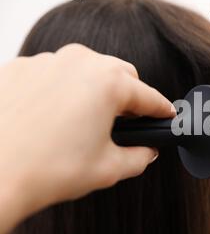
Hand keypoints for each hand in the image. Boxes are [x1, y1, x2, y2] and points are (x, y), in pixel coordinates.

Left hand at [0, 44, 174, 233]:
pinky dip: (62, 90)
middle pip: (121, 74)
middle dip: (130, 97)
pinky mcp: (18, 69)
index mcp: (107, 83)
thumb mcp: (108, 168)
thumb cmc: (45, 170)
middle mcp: (78, 62)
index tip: (167, 115)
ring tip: (86, 122)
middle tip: (127, 123)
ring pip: (86, 70)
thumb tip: (146, 151)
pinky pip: (53, 73)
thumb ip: (139, 157)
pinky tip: (55, 117)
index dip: (162, 109)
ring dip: (95, 90)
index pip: (148, 96)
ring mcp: (45, 62)